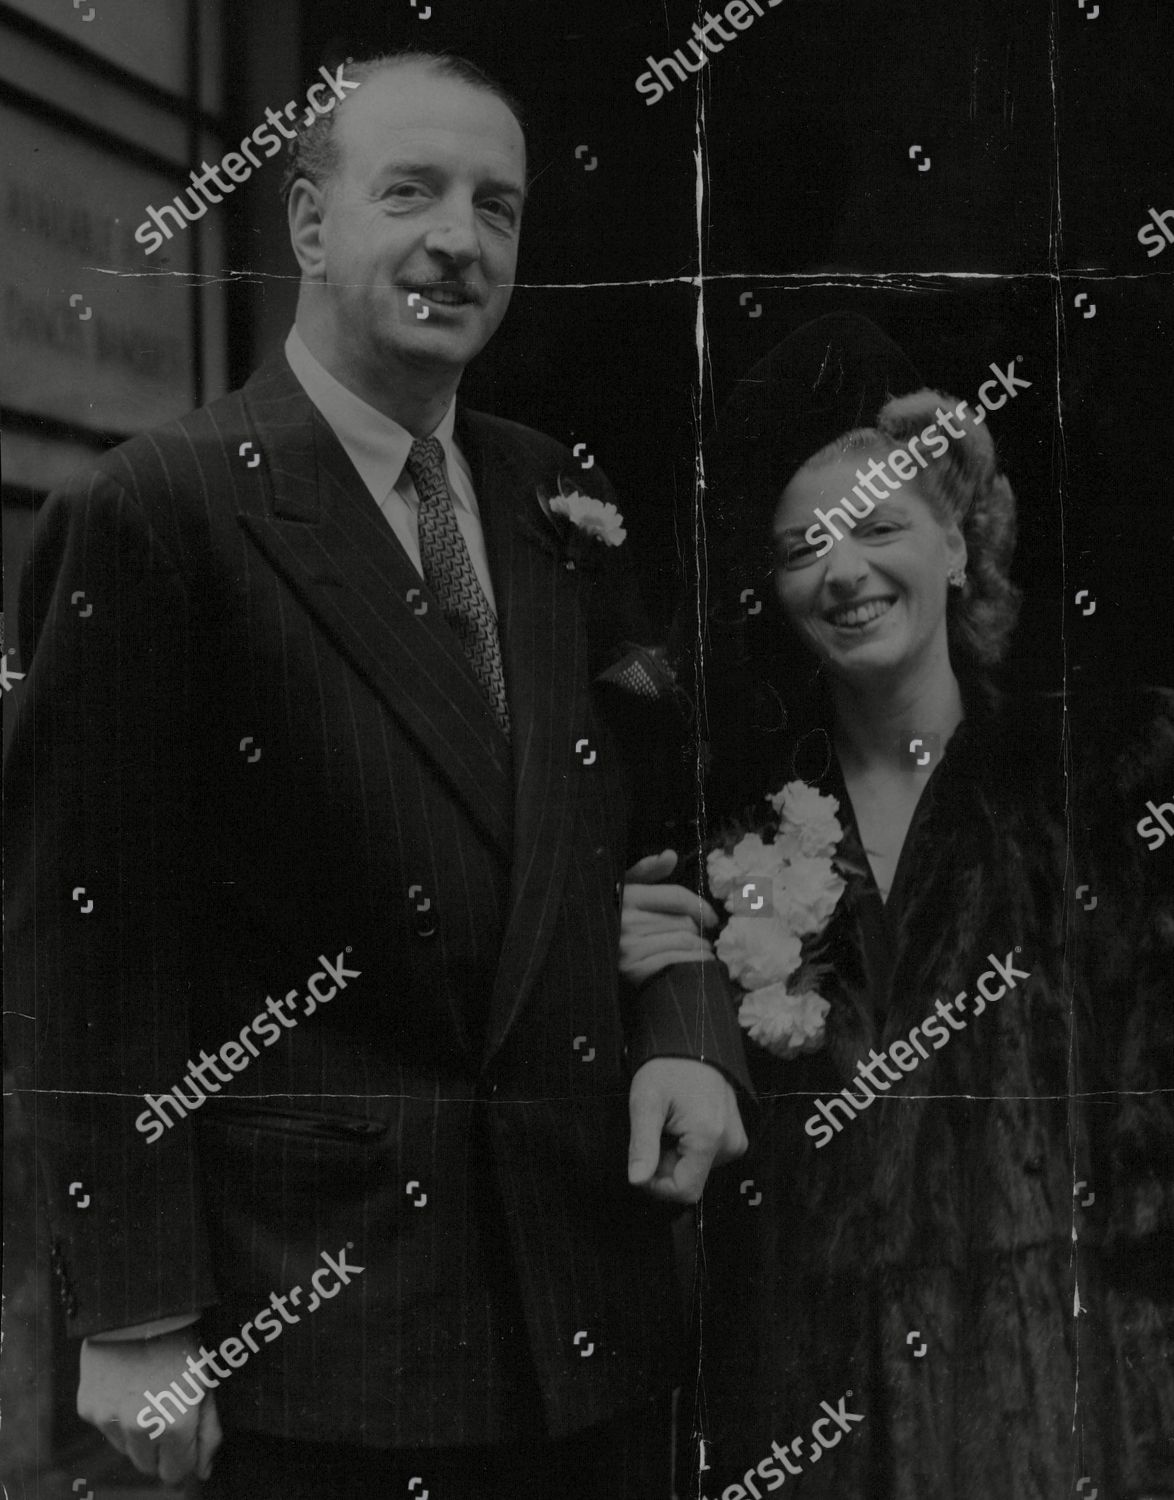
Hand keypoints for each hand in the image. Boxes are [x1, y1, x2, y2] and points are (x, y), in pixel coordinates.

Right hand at [78, 1329, 220, 1483]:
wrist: (140, 1311)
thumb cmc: (181, 1345)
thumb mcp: (205, 1384)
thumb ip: (208, 1432)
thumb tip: (203, 1471)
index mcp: (175, 1425)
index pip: (174, 1473)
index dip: (182, 1458)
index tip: (185, 1440)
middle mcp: (141, 1429)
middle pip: (148, 1466)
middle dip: (159, 1448)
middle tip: (167, 1410)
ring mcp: (111, 1421)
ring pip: (126, 1449)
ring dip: (137, 1433)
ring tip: (147, 1392)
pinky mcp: (90, 1409)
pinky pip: (106, 1428)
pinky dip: (115, 1415)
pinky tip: (126, 1385)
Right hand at [620, 849, 720, 985]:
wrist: (585, 966)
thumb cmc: (614, 922)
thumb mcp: (624, 892)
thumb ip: (646, 873)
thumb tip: (670, 855)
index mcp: (627, 896)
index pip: (676, 896)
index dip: (700, 906)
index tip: (713, 918)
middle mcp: (627, 921)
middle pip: (684, 922)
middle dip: (697, 931)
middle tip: (698, 939)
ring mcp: (630, 947)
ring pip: (685, 942)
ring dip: (699, 949)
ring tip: (694, 953)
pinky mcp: (635, 970)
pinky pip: (678, 962)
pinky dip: (691, 964)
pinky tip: (688, 967)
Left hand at [628, 1056, 747, 1203]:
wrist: (692, 1043)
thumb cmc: (666, 1068)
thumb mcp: (645, 1103)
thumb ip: (642, 1145)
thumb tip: (636, 1181)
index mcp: (710, 1138)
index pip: (684, 1191)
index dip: (657, 1185)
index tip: (643, 1159)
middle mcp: (731, 1144)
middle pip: (690, 1180)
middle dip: (665, 1165)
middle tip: (655, 1132)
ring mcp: (736, 1141)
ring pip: (697, 1170)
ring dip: (675, 1156)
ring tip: (668, 1124)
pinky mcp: (735, 1136)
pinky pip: (707, 1158)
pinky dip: (688, 1149)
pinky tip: (681, 1124)